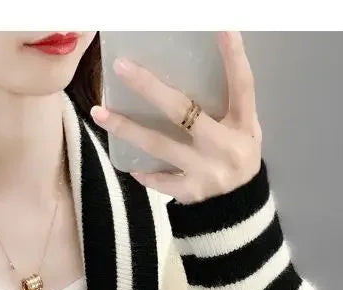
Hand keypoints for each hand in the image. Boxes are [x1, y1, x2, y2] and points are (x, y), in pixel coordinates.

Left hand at [90, 31, 261, 203]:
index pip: (242, 85)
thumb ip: (225, 105)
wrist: (240, 209)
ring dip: (126, 128)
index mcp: (243, 123)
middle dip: (149, 88)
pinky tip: (130, 165)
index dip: (234, 57)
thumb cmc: (236, 155)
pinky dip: (145, 172)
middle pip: (182, 111)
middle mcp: (225, 145)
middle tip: (122, 67)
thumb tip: (187, 69)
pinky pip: (160, 179)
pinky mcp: (191, 192)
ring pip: (159, 145)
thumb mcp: (243, 129)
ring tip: (99, 112)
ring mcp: (206, 170)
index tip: (223, 28)